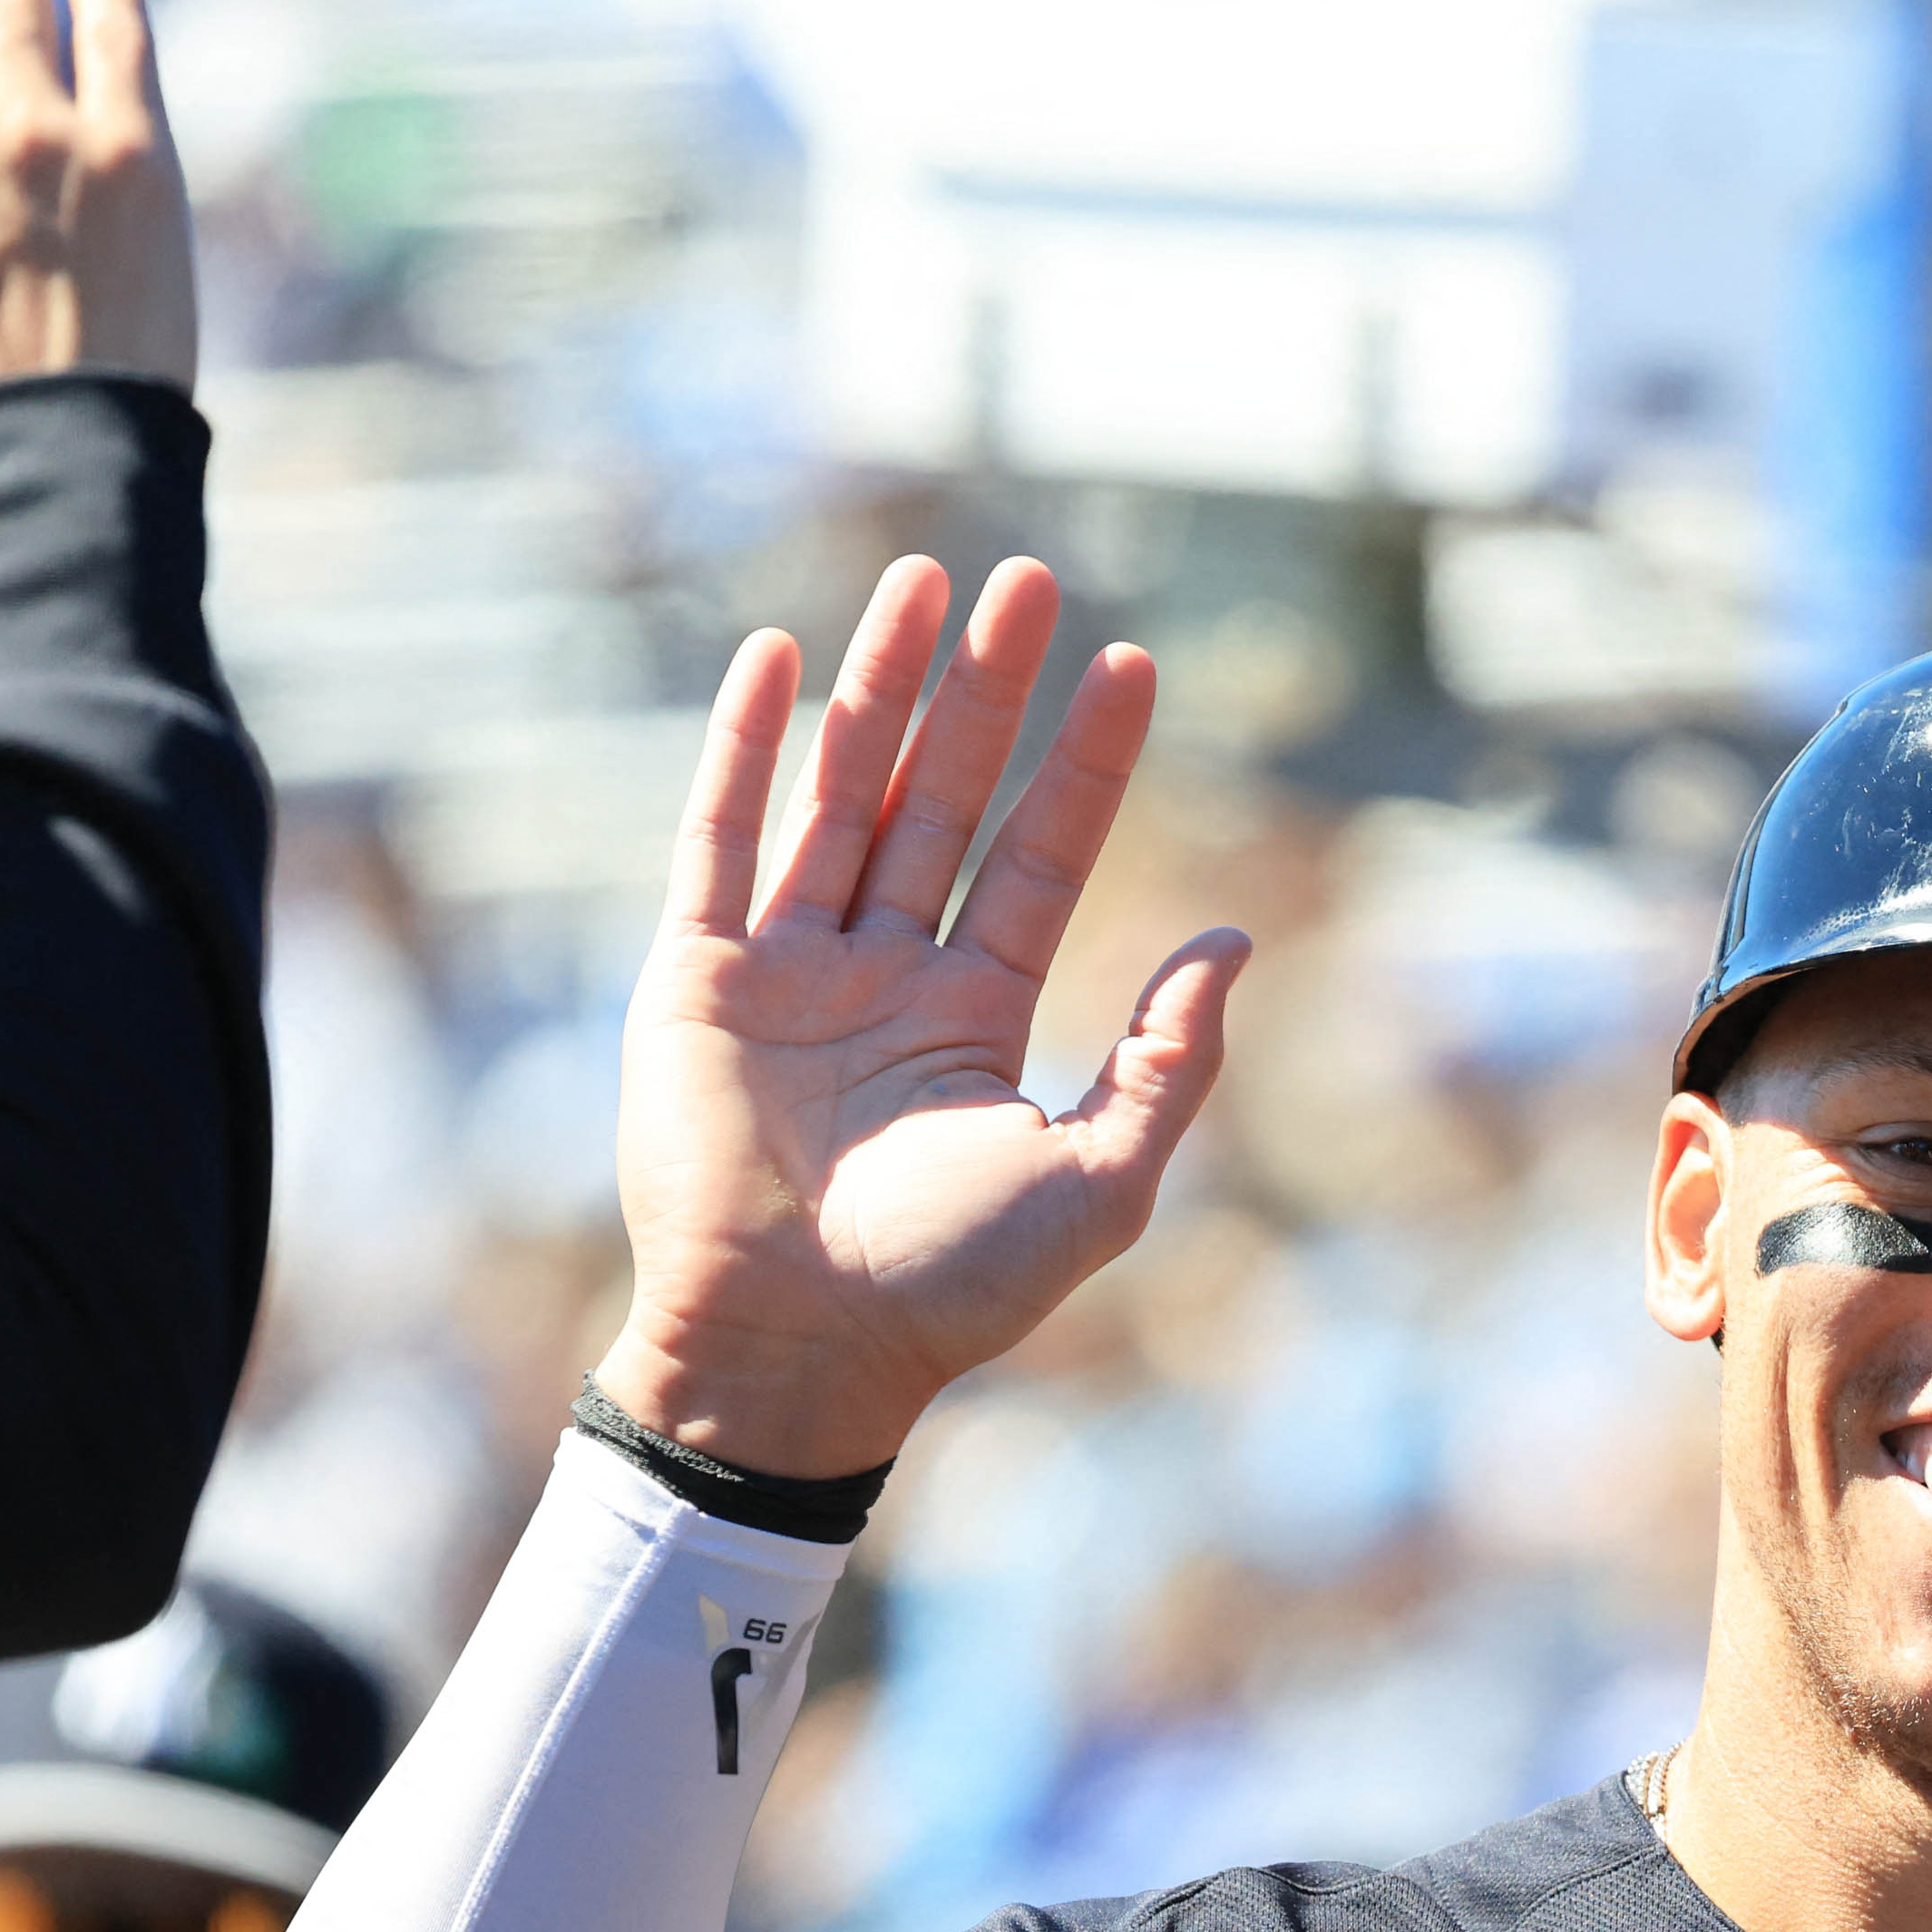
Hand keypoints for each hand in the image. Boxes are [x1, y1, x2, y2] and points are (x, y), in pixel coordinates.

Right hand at [595, 555, 1244, 1477]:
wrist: (799, 1351)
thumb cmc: (950, 1289)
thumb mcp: (1096, 1180)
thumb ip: (1163, 1064)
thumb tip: (1234, 944)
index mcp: (976, 1016)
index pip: (1041, 857)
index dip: (1084, 763)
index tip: (1129, 666)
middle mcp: (884, 976)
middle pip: (944, 798)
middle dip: (985, 690)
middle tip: (1029, 580)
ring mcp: (788, 970)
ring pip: (842, 792)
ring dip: (881, 686)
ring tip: (924, 581)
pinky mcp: (697, 980)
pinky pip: (720, 840)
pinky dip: (746, 747)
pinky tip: (779, 656)